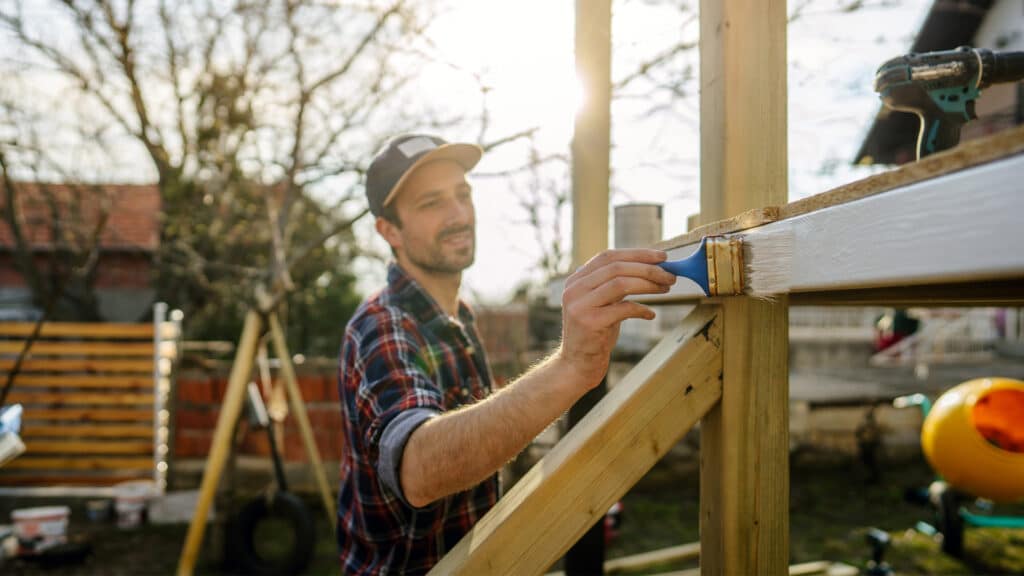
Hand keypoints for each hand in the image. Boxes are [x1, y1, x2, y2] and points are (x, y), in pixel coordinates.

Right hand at [557, 249, 674, 388]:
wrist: (577, 365)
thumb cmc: (596, 333)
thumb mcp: (602, 304)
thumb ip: (616, 285)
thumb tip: (652, 268)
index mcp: (576, 280)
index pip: (608, 256)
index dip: (637, 254)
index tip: (662, 257)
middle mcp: (574, 289)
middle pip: (616, 267)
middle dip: (648, 269)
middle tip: (670, 275)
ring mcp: (580, 305)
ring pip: (620, 283)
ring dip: (648, 284)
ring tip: (666, 289)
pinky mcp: (590, 323)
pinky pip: (623, 309)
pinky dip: (642, 309)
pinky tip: (651, 314)